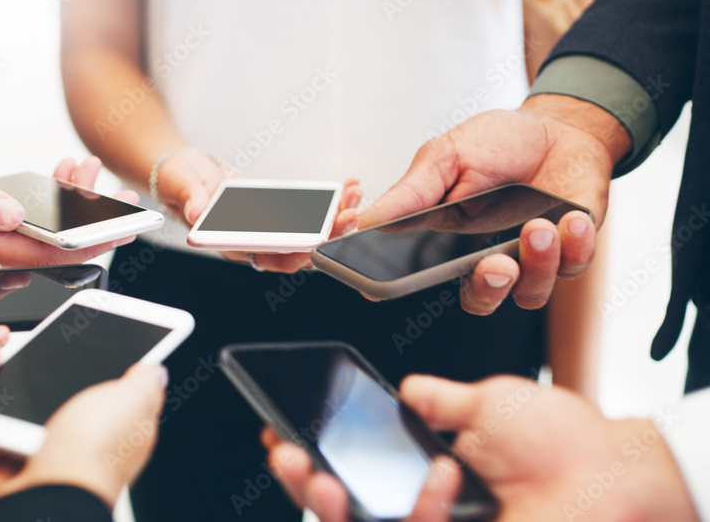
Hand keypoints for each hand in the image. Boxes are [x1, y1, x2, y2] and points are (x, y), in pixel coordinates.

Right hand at [0, 132, 136, 266]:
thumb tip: (9, 215)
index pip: (34, 253)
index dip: (79, 245)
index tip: (116, 232)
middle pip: (44, 247)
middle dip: (88, 225)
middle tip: (121, 197)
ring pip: (35, 236)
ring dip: (70, 207)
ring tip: (92, 174)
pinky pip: (20, 226)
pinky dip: (47, 203)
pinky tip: (63, 179)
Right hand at [0, 364, 166, 516]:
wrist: (48, 502)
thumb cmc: (93, 457)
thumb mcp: (134, 405)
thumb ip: (142, 382)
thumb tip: (152, 369)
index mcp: (85, 420)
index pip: (60, 376)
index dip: (45, 350)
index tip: (35, 329)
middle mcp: (46, 435)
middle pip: (11, 382)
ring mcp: (8, 451)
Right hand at [156, 147, 361, 272]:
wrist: (186, 172)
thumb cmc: (180, 183)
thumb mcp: (180, 185)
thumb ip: (191, 199)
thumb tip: (198, 213)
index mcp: (229, 243)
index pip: (265, 256)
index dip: (293, 253)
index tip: (316, 243)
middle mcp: (252, 242)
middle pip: (296, 249)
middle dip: (326, 235)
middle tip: (348, 218)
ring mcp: (267, 230)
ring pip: (308, 233)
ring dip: (334, 218)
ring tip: (355, 197)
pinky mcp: (278, 216)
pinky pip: (308, 215)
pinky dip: (329, 203)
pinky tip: (347, 188)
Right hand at [264, 376, 698, 521]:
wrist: (610, 478)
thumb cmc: (561, 441)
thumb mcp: (486, 403)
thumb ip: (437, 400)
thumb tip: (406, 389)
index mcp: (428, 466)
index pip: (355, 466)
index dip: (315, 454)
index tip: (282, 436)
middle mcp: (426, 502)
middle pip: (345, 505)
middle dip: (304, 484)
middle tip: (287, 458)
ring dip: (329, 503)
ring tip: (319, 475)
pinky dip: (424, 502)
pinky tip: (445, 472)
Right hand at [359, 95, 631, 313]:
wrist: (558, 127)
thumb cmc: (499, 142)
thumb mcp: (444, 157)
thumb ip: (410, 192)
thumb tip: (365, 221)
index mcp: (446, 239)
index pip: (420, 276)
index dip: (404, 285)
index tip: (395, 284)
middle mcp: (485, 256)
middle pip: (480, 298)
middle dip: (487, 288)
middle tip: (495, 265)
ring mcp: (530, 258)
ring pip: (528, 292)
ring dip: (536, 265)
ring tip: (538, 226)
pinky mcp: (570, 251)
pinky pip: (572, 267)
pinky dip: (574, 247)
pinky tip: (570, 218)